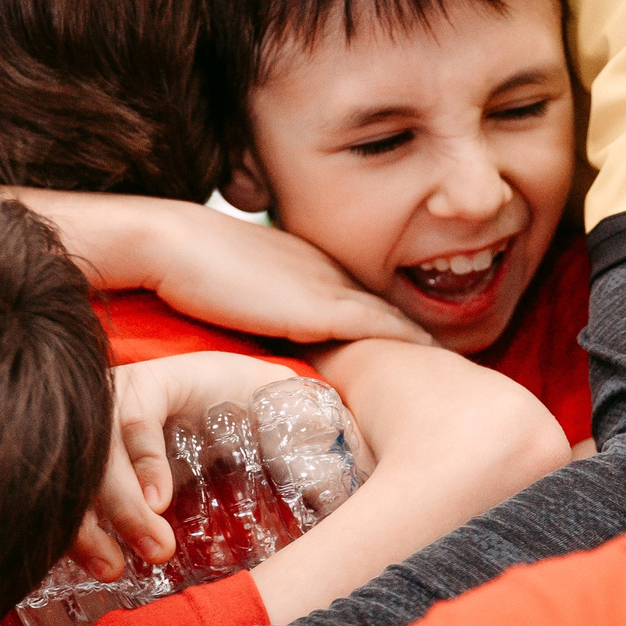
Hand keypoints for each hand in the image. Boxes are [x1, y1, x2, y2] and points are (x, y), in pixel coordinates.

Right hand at [12, 189, 430, 346]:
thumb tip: (260, 350)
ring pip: (395, 321)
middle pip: (390, 313)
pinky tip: (431, 370)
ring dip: (423, 349)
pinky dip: (408, 349)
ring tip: (452, 381)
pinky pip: (383, 330)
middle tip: (450, 375)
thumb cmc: (186, 271)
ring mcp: (330, 287)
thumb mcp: (233, 296)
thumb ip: (256, 318)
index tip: (415, 358)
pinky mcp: (324, 307)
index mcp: (311, 269)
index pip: (363, 305)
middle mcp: (330, 273)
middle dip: (420, 342)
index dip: (391, 332)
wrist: (172, 244)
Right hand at [77, 351, 303, 575]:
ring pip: (73, 477)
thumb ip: (300, 417)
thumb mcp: (274, 397)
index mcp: (159, 381)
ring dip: (86, 525)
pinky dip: (74, 532)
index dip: (143, 459)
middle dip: (117, 504)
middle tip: (155, 551)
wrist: (225, 407)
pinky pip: (66, 500)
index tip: (160, 503)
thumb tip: (343, 464)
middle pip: (96, 450)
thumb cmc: (250, 403)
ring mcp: (95, 440)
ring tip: (112, 568)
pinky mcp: (88, 474)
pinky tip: (96, 564)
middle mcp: (115, 404)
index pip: (137, 413)